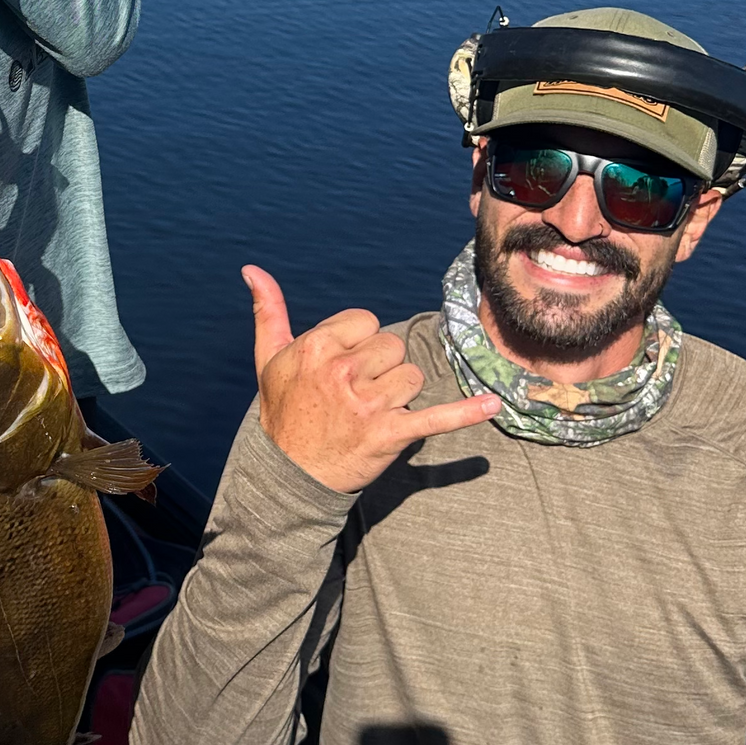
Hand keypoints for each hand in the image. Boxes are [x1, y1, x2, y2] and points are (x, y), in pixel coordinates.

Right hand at [243, 266, 498, 494]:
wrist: (287, 474)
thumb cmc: (282, 411)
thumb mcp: (268, 359)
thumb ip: (268, 311)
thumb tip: (252, 269)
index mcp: (316, 347)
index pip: (366, 321)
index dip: (359, 341)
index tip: (342, 365)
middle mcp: (342, 371)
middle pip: (392, 347)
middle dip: (379, 368)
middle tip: (353, 394)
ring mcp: (367, 404)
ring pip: (411, 376)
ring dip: (398, 394)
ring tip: (369, 413)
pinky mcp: (389, 433)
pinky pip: (434, 417)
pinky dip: (465, 413)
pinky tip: (493, 404)